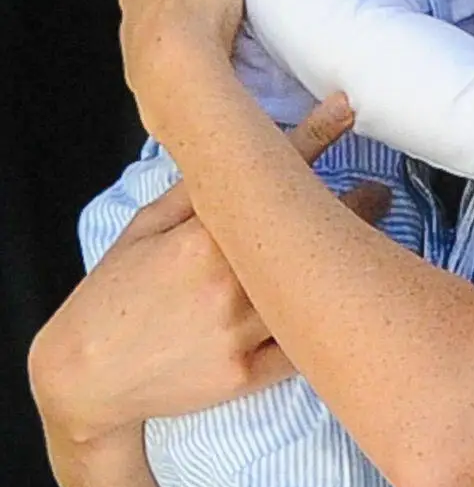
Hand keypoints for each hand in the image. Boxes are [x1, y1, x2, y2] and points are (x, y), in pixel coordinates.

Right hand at [29, 99, 387, 440]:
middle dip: (355, 205)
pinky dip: (324, 320)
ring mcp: (239, 333)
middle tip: (377, 192)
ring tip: (369, 242)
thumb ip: (197, 189)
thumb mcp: (147, 225)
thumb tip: (241, 147)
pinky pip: (304, 344)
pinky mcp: (246, 376)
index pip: (268, 177)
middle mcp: (226, 282)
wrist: (83, 376)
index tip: (346, 110)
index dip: (315, 136)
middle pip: (310, 233)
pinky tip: (340, 302)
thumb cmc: (115, 290)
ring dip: (347, 260)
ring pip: (315, 289)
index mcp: (201, 238)